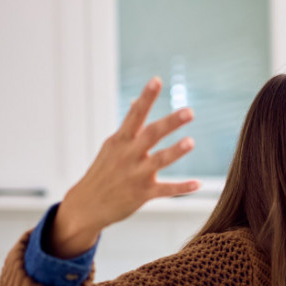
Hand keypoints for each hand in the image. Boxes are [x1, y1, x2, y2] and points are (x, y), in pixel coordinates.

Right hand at [50, 78, 199, 257]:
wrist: (87, 205)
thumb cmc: (103, 171)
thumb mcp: (112, 146)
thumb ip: (129, 127)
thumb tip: (136, 102)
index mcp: (120, 140)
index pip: (135, 114)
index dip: (146, 98)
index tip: (157, 80)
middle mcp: (128, 155)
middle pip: (151, 134)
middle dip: (170, 123)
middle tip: (189, 111)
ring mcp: (136, 174)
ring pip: (159, 160)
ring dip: (175, 151)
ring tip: (191, 142)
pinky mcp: (143, 194)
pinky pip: (166, 190)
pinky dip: (182, 187)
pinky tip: (198, 184)